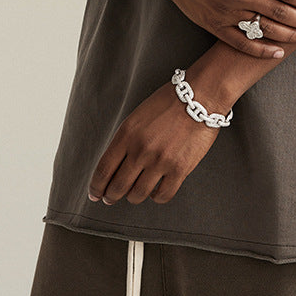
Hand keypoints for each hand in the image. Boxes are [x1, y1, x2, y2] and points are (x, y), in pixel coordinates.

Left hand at [88, 82, 219, 205]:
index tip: (95, 193)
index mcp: (126, 134)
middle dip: (110, 197)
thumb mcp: (137, 117)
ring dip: (133, 197)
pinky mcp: (180, 169)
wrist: (200, 97)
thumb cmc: (169, 103)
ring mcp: (160, 161)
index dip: (96, 187)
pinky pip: (162, 195)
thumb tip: (114, 167)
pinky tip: (156, 190)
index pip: (103, 170)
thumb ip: (125, 141)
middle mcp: (140, 150)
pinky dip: (156, 197)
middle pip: (117, 187)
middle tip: (110, 199)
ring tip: (134, 194)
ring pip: (137, 195)